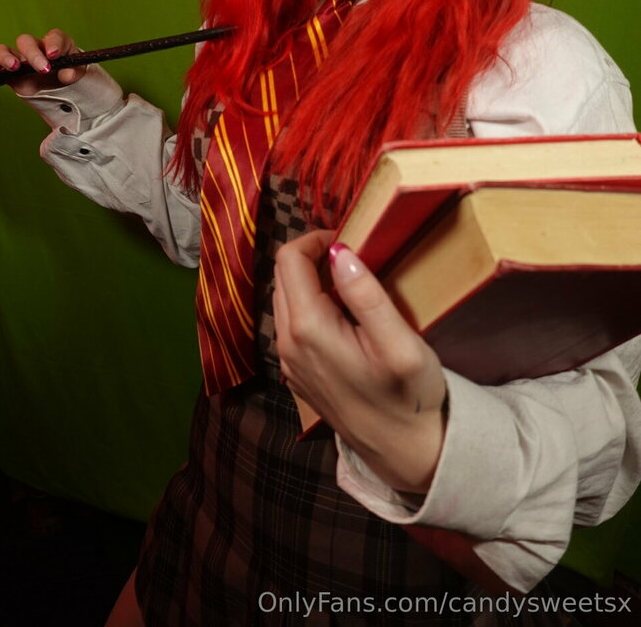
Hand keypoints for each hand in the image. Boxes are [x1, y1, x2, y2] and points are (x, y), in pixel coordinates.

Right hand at [0, 29, 85, 95]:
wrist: (63, 87)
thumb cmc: (70, 73)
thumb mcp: (77, 73)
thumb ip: (73, 71)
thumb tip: (66, 74)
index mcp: (54, 43)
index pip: (53, 37)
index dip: (53, 44)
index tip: (54, 56)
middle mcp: (34, 48)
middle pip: (26, 41)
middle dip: (33, 54)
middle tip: (44, 69)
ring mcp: (19, 60)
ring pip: (5, 50)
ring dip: (6, 57)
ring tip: (14, 67)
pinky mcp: (9, 74)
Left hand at [273, 231, 447, 492]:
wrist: (406, 454)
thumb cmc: (410, 398)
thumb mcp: (400, 342)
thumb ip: (366, 295)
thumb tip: (339, 253)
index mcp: (307, 329)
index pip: (289, 259)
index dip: (316, 239)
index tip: (349, 240)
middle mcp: (287, 344)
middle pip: (283, 276)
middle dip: (313, 257)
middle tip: (354, 257)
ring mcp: (289, 362)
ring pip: (285, 299)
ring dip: (312, 281)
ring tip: (352, 284)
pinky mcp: (298, 373)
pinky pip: (293, 323)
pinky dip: (312, 305)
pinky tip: (345, 316)